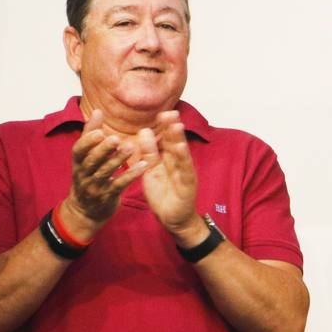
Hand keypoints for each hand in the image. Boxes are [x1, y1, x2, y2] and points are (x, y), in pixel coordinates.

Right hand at [62, 109, 148, 241]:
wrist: (85, 210)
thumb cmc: (89, 175)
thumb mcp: (86, 157)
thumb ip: (92, 134)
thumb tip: (98, 111)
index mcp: (78, 162)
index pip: (78, 151)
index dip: (87, 142)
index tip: (100, 132)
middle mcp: (84, 174)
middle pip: (91, 161)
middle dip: (103, 150)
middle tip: (116, 138)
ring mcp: (95, 187)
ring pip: (105, 173)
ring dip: (118, 160)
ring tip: (131, 147)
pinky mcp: (108, 196)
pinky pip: (119, 185)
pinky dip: (131, 175)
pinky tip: (144, 165)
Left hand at [140, 112, 204, 245]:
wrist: (173, 218)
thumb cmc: (163, 193)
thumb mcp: (152, 170)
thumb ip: (148, 152)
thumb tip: (144, 131)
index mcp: (169, 160)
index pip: (167, 140)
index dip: (165, 127)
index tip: (162, 113)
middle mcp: (179, 164)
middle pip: (176, 143)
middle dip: (173, 128)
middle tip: (170, 113)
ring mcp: (185, 173)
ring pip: (181, 154)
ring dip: (180, 140)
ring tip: (176, 126)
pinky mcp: (187, 184)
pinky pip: (184, 170)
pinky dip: (183, 159)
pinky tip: (180, 148)